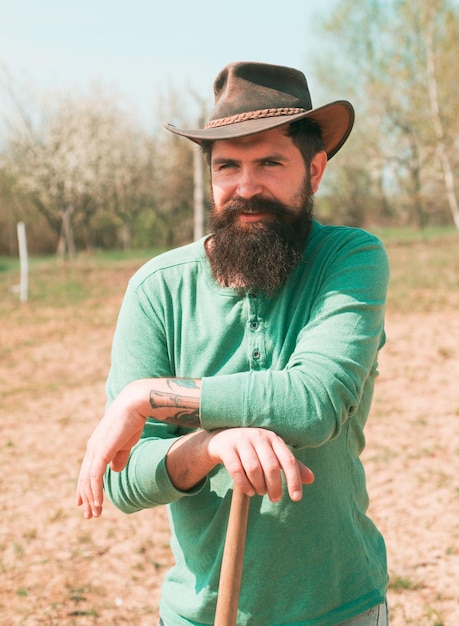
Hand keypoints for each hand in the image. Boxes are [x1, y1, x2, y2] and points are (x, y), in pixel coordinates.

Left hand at [76, 382, 147, 518]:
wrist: (134, 405)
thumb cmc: (132, 421)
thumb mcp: (126, 443)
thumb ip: (119, 456)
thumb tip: (115, 470)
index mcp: (97, 446)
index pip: (87, 471)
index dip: (86, 488)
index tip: (86, 503)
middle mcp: (92, 449)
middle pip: (85, 478)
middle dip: (86, 498)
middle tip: (89, 515)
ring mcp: (95, 450)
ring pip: (88, 481)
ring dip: (91, 499)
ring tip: (95, 513)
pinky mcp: (101, 452)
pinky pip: (95, 477)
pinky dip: (95, 492)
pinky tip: (98, 503)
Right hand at [207, 428, 313, 501]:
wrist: (223, 438)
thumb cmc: (254, 449)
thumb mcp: (272, 454)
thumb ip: (290, 465)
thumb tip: (312, 479)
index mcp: (274, 438)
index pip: (288, 460)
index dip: (294, 480)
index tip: (296, 498)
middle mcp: (259, 437)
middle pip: (271, 466)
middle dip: (275, 487)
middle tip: (275, 498)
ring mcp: (241, 441)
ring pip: (253, 468)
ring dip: (259, 486)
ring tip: (260, 493)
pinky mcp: (226, 447)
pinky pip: (236, 470)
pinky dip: (244, 485)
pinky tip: (249, 491)